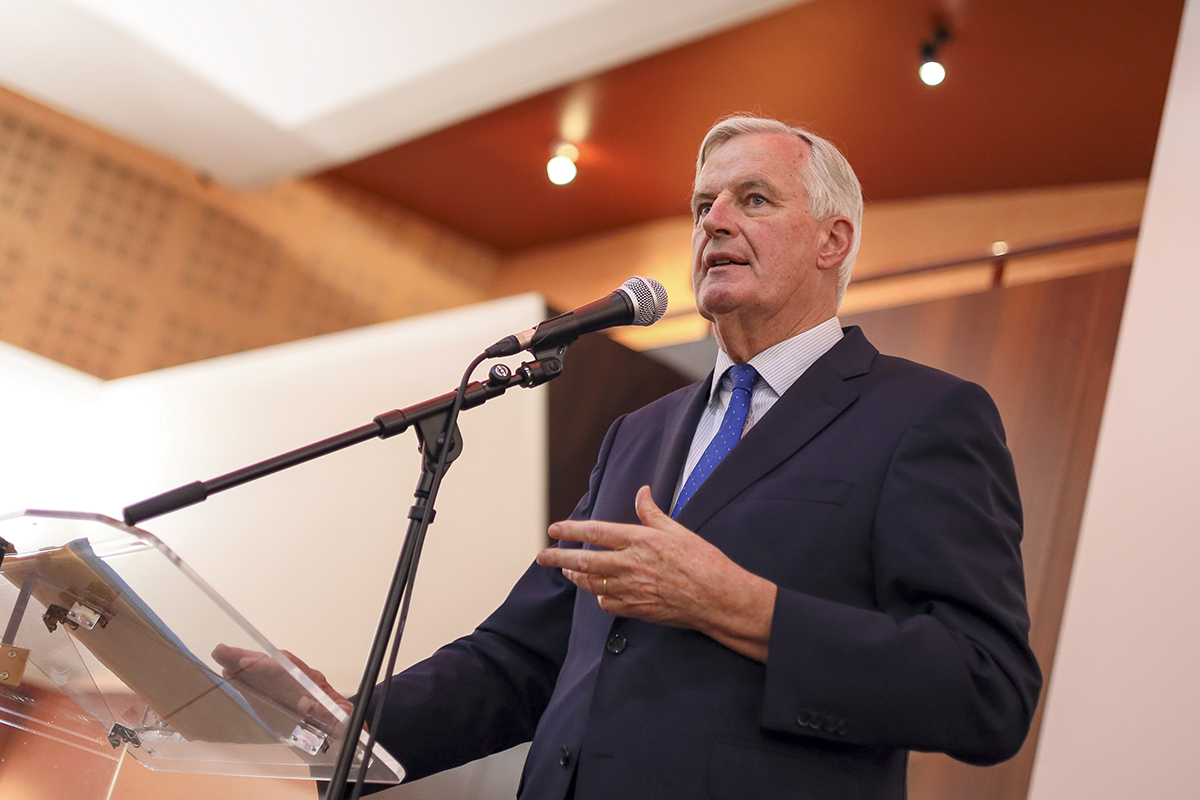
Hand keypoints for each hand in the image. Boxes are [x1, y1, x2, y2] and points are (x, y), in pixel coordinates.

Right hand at [213, 644, 352, 733]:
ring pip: (264, 673)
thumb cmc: (347, 727)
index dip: (267, 666)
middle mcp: (302, 682)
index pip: (289, 669)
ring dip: (241, 663)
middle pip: (272, 665)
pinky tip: (228, 673)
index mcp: (315, 686)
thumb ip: (333, 715)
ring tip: (219, 654)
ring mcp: (291, 689)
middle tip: (220, 651)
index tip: (246, 663)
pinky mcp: (283, 700)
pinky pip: (262, 686)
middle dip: (247, 657)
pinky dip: (244, 679)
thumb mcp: (345, 723)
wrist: (348, 733)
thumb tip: (308, 703)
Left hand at [536, 485, 775, 661]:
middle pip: (584, 560)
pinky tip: (600, 593)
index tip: (554, 529)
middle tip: (542, 556)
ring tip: (567, 571)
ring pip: (592, 584)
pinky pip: (608, 604)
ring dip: (576, 577)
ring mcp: (632, 589)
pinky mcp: (637, 609)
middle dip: (559, 557)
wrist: (718, 598)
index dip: (571, 529)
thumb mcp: (678, 530)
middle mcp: (631, 565)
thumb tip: (642, 492)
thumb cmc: (703, 561)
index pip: (596, 531)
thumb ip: (653, 513)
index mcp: (640, 540)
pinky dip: (600, 598)